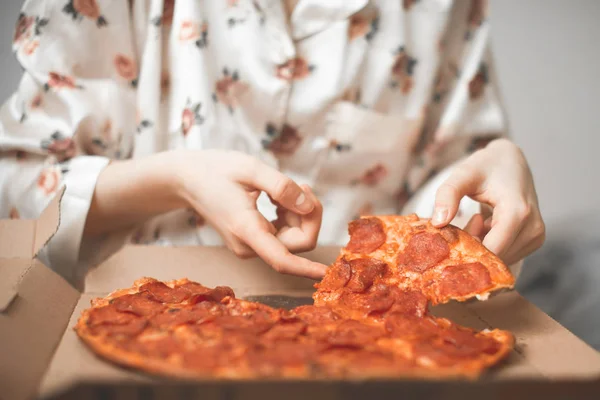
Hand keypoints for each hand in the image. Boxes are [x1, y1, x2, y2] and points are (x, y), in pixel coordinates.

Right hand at [175, 150, 326, 278]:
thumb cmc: (216, 170)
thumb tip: (308, 207)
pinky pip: (284, 235)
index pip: (282, 260)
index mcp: (246, 229)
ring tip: (284, 188)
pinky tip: (278, 198)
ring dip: (300, 214)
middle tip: (301, 186)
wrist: (187, 179)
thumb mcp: (250, 168)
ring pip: (293, 239)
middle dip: (309, 215)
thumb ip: (282, 187)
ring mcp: (250, 245)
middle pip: (297, 243)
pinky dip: (290, 215)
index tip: (327, 274)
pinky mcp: (253, 240)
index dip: (306, 269)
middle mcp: (248, 245)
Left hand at [431, 139, 544, 264]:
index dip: (469, 251)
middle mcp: (533, 227)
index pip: (493, 251)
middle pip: (496, 257)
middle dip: (474, 247)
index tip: (452, 238)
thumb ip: (447, 195)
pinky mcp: (535, 240)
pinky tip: (487, 225)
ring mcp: (536, 236)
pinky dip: (491, 245)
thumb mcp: (462, 175)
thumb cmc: (485, 167)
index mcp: (518, 212)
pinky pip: (507, 255)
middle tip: (466, 221)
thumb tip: (437, 223)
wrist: (509, 161)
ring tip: (478, 219)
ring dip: (482, 245)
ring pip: (500, 259)